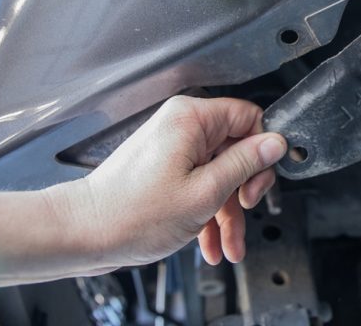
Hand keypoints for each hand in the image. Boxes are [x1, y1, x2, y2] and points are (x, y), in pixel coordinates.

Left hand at [49, 96, 285, 268]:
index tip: (262, 179)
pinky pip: (200, 186)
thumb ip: (245, 164)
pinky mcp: (166, 171)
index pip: (248, 116)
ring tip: (230, 244)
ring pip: (220, 175)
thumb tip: (275, 143)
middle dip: (244, 189)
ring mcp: (173, 150)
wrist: (85, 234)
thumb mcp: (205, 192)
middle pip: (236, 150)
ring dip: (229, 213)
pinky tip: (212, 243)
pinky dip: (209, 214)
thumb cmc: (131, 213)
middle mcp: (182, 127)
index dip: (262, 149)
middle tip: (246, 208)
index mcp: (191, 118)